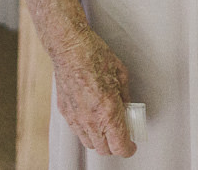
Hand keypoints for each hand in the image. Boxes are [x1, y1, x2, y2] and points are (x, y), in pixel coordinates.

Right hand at [49, 28, 135, 156]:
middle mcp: (91, 119)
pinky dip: (86, 129)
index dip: (129, 149)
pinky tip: (91, 116)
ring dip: (100, 139)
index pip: (120, 146)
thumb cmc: (95, 56)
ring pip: (89, 143)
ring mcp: (76, 118)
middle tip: (121, 133)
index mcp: (108, 111)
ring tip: (105, 125)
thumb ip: (125, 97)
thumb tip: (127, 109)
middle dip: (115, 145)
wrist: (70, 48)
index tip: (132, 145)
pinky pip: (77, 130)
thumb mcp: (121, 75)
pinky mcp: (65, 112)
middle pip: (105, 150)